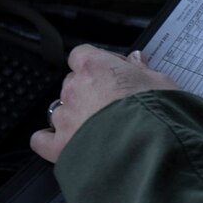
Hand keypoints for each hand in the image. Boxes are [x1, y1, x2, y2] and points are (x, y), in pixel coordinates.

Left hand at [30, 44, 178, 163]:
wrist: (147, 148)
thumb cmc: (155, 114)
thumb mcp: (160, 82)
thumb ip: (144, 70)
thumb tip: (138, 61)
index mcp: (95, 67)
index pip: (82, 54)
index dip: (97, 62)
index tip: (113, 71)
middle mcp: (75, 89)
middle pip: (71, 82)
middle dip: (88, 90)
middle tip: (112, 101)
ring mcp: (65, 118)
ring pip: (60, 110)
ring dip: (75, 115)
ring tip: (98, 127)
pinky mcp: (60, 145)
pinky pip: (43, 140)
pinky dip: (50, 140)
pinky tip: (64, 141)